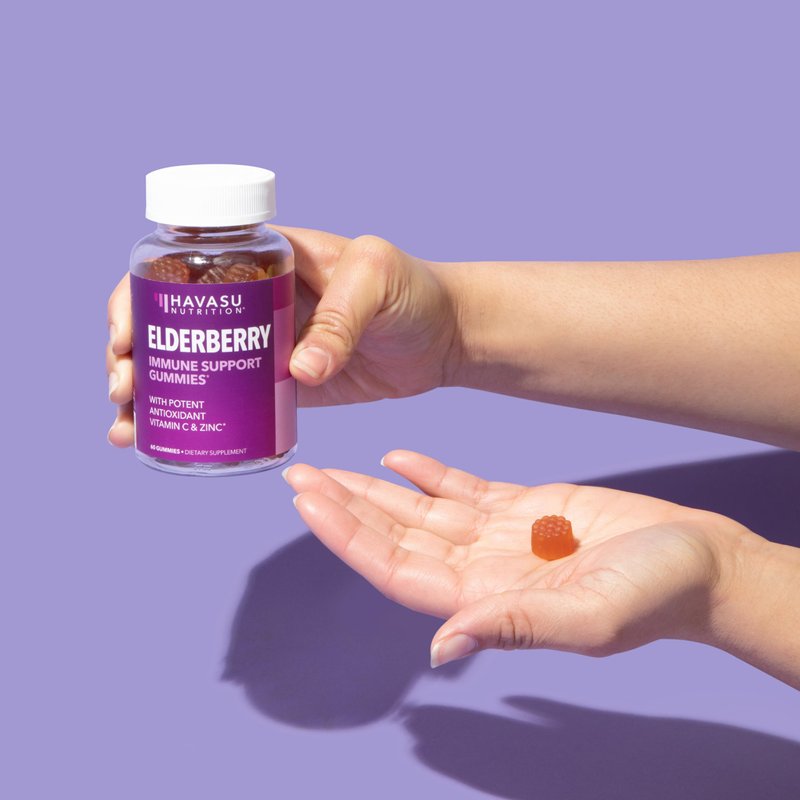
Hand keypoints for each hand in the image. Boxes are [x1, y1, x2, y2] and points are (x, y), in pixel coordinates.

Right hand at [106, 228, 460, 444]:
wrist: (446, 337)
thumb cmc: (415, 291)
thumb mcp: (378, 281)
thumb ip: (341, 317)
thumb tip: (300, 371)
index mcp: (265, 259)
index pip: (183, 266)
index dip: (140, 296)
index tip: (127, 333)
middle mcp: (252, 299)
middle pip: (171, 321)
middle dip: (132, 352)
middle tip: (124, 388)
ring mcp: (262, 345)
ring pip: (191, 364)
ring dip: (150, 392)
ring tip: (127, 427)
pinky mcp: (280, 385)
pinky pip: (229, 399)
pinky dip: (195, 418)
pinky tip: (161, 440)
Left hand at [284, 450, 750, 667]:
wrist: (698, 560)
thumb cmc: (655, 595)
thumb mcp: (590, 617)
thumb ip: (516, 627)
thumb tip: (443, 646)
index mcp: (486, 598)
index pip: (396, 568)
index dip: (349, 538)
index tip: (310, 503)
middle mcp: (481, 568)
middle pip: (395, 537)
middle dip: (345, 507)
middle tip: (299, 474)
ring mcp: (498, 537)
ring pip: (419, 511)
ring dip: (373, 489)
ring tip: (329, 466)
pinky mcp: (522, 508)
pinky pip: (460, 489)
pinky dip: (428, 472)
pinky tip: (396, 456)